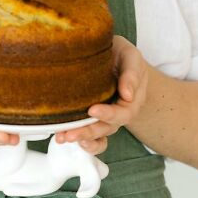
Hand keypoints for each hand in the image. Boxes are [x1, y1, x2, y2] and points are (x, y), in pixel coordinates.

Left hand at [53, 35, 148, 152]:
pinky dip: (83, 141)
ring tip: (64, 137)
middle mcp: (120, 112)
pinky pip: (93, 136)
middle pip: (108, 128)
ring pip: (98, 134)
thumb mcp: (130, 57)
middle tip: (71, 133)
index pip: (123, 113)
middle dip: (89, 132)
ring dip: (82, 137)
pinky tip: (66, 138)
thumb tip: (127, 94)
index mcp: (132, 99)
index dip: (108, 114)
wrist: (116, 57)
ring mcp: (107, 117)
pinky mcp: (95, 118)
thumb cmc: (123, 57)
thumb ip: (131, 73)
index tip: (92, 110)